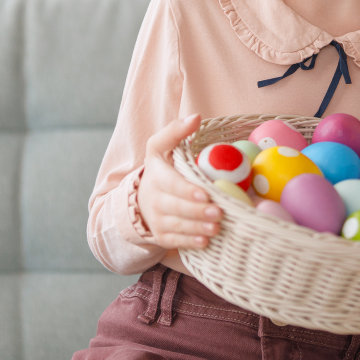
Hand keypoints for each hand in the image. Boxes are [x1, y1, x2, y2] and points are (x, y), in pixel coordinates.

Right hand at [136, 114, 222, 249]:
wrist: (140, 199)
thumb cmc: (160, 169)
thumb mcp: (160, 146)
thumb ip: (176, 131)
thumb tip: (196, 117)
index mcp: (157, 176)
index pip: (172, 184)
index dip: (188, 191)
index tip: (206, 194)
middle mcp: (154, 199)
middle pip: (176, 208)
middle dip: (198, 211)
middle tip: (219, 213)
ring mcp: (157, 220)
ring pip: (177, 226)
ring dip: (197, 228)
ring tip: (216, 228)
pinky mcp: (162, 236)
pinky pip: (175, 241)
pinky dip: (190, 243)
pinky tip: (205, 242)